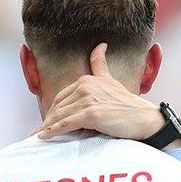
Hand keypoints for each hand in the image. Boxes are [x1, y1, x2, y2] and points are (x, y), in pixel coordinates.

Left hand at [30, 43, 165, 142]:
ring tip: (36, 136)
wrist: (143, 118)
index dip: (52, 110)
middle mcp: (85, 87)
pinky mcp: (91, 115)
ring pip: (59, 116)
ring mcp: (88, 100)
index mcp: (87, 80)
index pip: (61, 97)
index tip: (46, 120)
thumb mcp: (110, 80)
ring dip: (45, 128)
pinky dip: (52, 131)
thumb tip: (100, 45)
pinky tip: (43, 137)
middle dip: (47, 120)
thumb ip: (100, 65)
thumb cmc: (127, 103)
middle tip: (37, 132)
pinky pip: (66, 124)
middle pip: (58, 106)